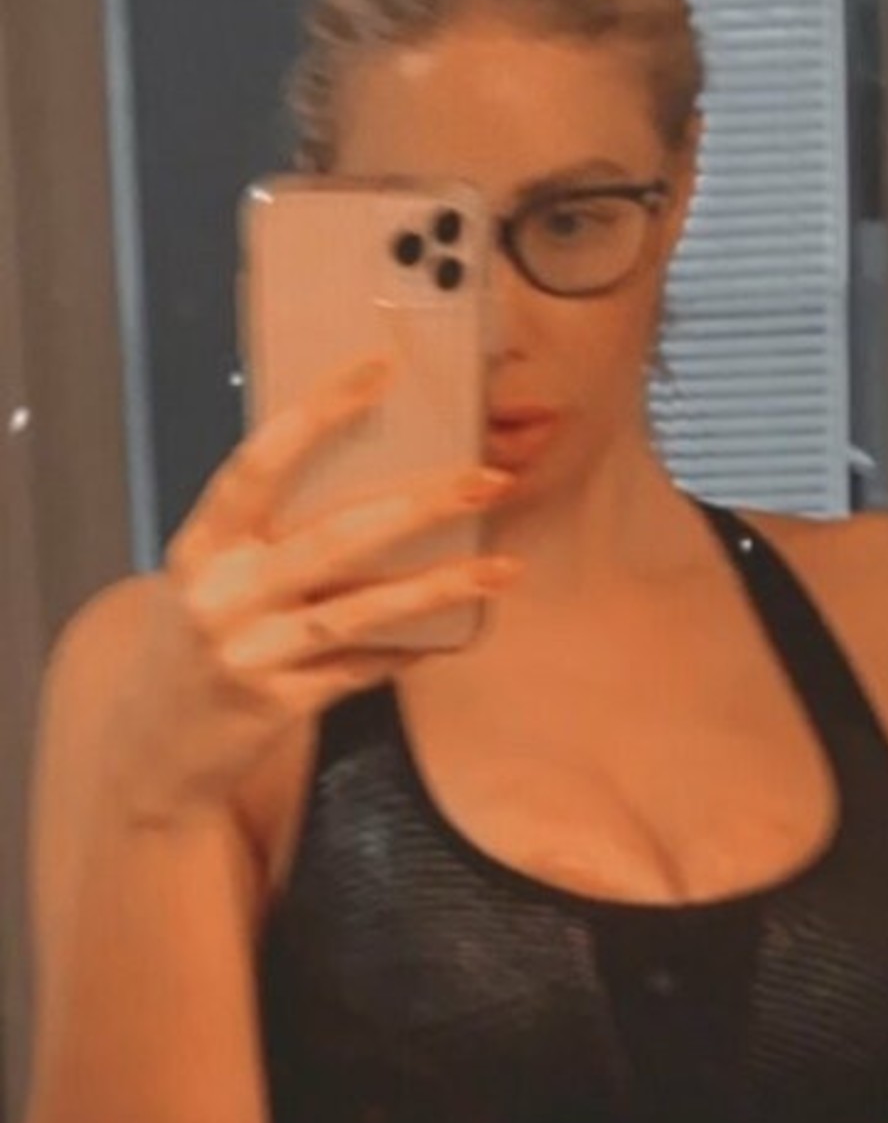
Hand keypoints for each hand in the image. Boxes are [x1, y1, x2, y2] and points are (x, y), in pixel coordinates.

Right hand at [104, 350, 519, 827]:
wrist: (150, 750)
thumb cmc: (193, 646)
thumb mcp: (206, 581)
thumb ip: (263, 539)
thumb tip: (368, 485)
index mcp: (203, 545)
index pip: (263, 462)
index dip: (320, 413)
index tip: (378, 372)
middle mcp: (223, 594)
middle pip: (334, 537)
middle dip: (420, 506)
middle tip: (489, 481)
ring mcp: (250, 653)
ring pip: (361, 611)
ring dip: (439, 588)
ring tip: (502, 569)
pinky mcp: (278, 705)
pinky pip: (359, 670)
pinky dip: (406, 651)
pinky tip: (451, 638)